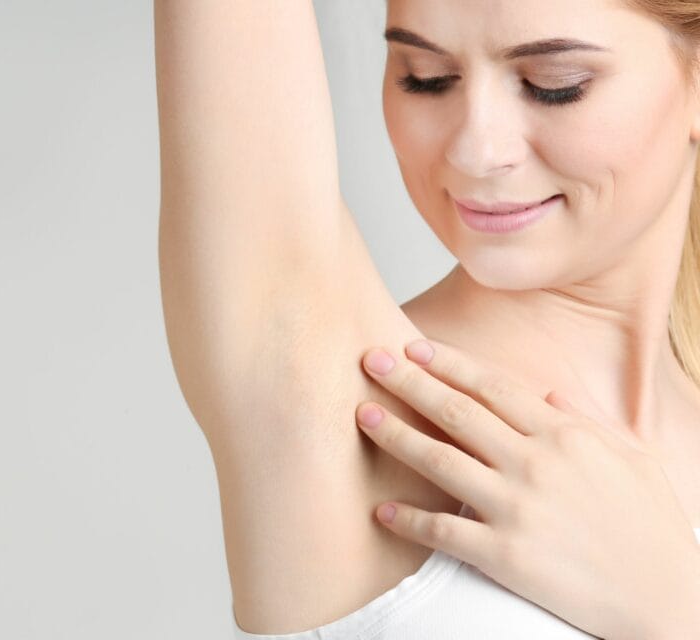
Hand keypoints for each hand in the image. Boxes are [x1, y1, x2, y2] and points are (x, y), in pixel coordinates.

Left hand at [354, 338, 699, 639]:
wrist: (668, 599)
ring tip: (362, 416)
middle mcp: (535, 464)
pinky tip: (381, 510)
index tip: (413, 347)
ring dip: (395, 436)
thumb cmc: (651, 526)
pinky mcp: (506, 555)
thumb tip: (549, 392)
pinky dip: (408, 519)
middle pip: (457, 412)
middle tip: (370, 360)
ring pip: (440, 461)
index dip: (449, 364)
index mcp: (565, 436)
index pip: (493, 387)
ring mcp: (518, 508)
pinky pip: (443, 531)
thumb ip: (586, 419)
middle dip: (408, 382)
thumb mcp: (632, 457)